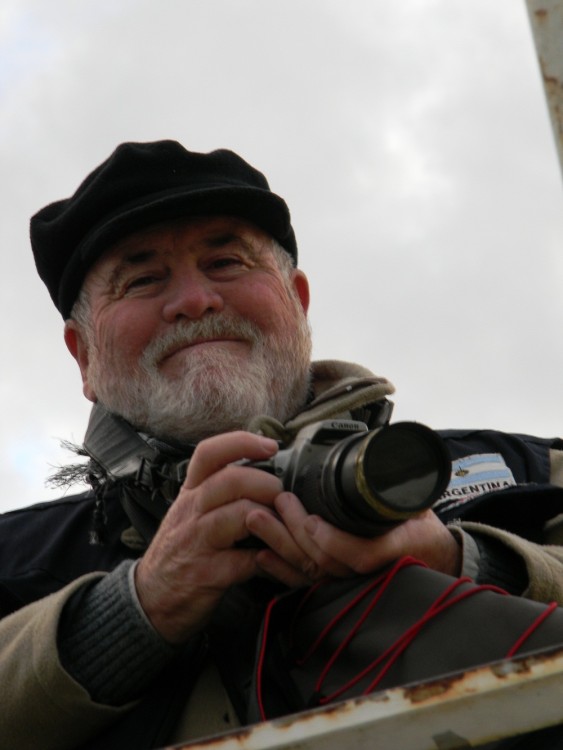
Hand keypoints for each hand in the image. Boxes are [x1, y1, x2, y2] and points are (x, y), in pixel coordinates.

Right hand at [135, 431, 285, 643]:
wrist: (150, 599)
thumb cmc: (179, 550)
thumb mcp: (190, 511)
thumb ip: (218, 490)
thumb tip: (262, 468)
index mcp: (190, 492)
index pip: (209, 453)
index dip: (242, 442)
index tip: (271, 446)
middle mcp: (191, 512)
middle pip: (231, 480)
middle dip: (266, 483)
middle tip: (281, 496)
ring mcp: (197, 542)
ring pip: (241, 514)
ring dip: (271, 518)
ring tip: (280, 526)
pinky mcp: (207, 573)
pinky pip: (247, 559)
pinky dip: (268, 559)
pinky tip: (274, 559)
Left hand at [258, 493, 461, 579]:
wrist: (434, 557)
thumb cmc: (422, 525)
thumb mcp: (419, 503)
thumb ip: (400, 488)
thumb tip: (384, 457)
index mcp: (397, 547)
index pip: (363, 554)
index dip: (334, 541)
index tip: (312, 520)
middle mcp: (372, 571)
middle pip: (327, 563)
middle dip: (295, 534)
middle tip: (278, 502)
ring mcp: (352, 580)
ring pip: (312, 572)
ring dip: (281, 546)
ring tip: (257, 520)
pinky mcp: (336, 583)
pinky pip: (306, 583)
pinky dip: (282, 571)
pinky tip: (262, 555)